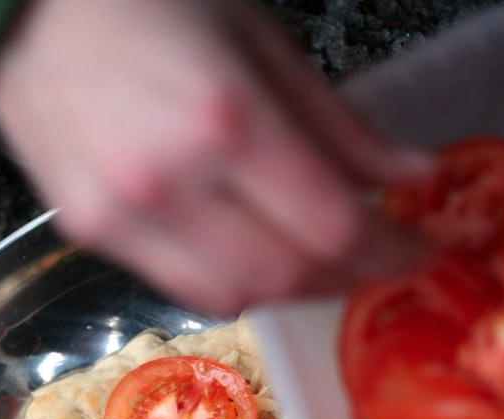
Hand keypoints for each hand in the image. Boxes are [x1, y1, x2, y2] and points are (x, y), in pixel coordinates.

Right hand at [0, 0, 433, 314]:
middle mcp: (169, 186)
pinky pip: (177, 285)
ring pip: (231, 298)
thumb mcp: (259, 35)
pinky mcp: (86, 232)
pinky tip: (248, 244)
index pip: (331, 229)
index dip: (389, 251)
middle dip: (346, 277)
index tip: (418, 249)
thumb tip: (412, 176)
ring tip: (315, 257)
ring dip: (288, 287)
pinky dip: (229, 279)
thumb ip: (338, 122)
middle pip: (287, 278)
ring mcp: (119, 219)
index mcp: (226, 121)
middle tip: (376, 256)